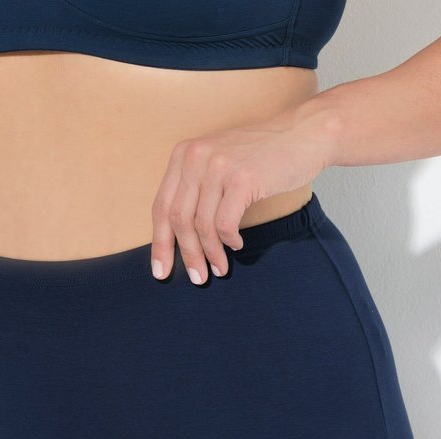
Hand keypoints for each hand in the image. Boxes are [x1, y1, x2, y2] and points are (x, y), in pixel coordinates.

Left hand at [150, 103, 334, 283]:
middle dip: (186, 254)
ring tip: (220, 268)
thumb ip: (196, 190)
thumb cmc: (262, 156)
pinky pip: (226, 224)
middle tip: (197, 278)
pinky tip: (236, 245)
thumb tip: (181, 239)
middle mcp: (196, 157)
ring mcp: (218, 166)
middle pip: (178, 219)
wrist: (305, 134)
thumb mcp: (219, 163)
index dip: (160, 243)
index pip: (161, 207)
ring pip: (202, 225)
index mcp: (184, 155)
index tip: (161, 271)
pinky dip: (229, 241)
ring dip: (211, 253)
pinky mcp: (242, 178)